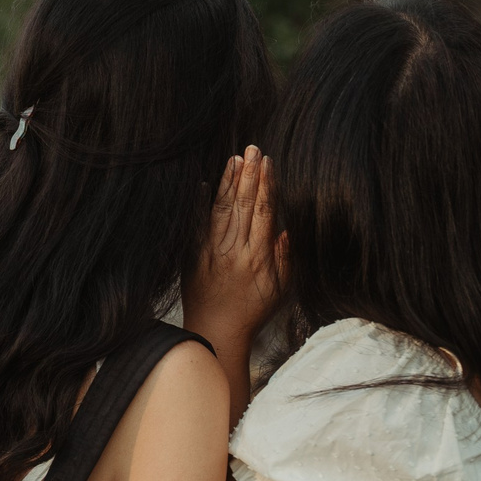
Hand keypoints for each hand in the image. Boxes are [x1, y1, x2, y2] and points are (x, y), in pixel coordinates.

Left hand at [184, 147, 283, 349]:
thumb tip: (287, 230)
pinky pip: (197, 225)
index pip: (265, 212)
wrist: (217, 333)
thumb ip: (285, 258)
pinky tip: (201, 184)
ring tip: (234, 159)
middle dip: (249, 174)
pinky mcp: (193, 256)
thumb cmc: (253, 313)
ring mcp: (212, 252)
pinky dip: (199, 204)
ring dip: (228, 182)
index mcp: (259, 257)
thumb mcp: (281, 290)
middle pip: (244, 205)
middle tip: (252, 148)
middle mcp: (235, 250)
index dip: (267, 185)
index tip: (269, 163)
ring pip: (222, 210)